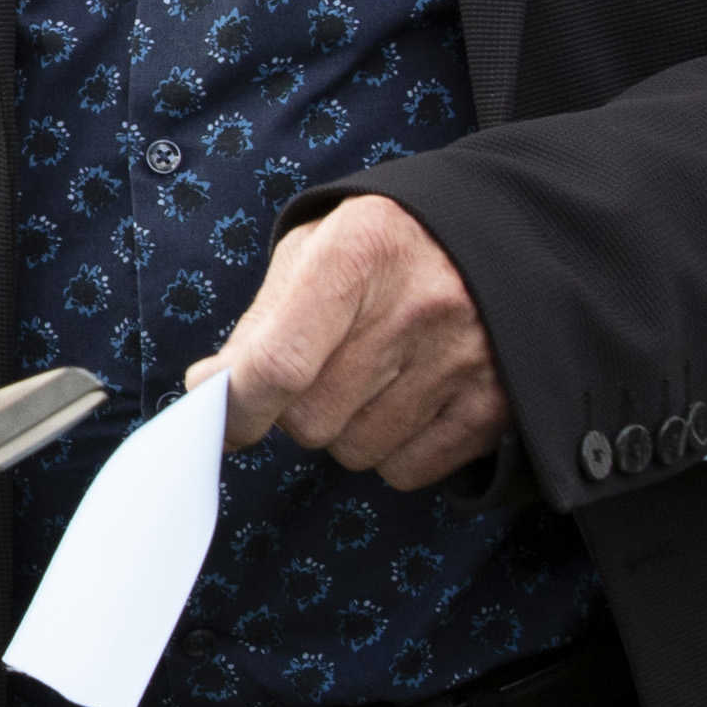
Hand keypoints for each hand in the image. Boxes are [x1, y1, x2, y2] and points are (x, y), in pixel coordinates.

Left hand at [213, 196, 509, 493]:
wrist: (493, 236)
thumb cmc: (382, 249)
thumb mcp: (315, 250)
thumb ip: (261, 321)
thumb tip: (212, 390)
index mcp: (361, 251)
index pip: (281, 363)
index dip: (240, 407)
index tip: (225, 420)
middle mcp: (419, 305)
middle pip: (312, 420)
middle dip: (296, 411)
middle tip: (320, 371)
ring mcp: (463, 359)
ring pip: (356, 451)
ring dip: (345, 429)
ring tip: (372, 376)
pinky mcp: (493, 406)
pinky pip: (405, 470)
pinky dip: (390, 451)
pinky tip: (406, 399)